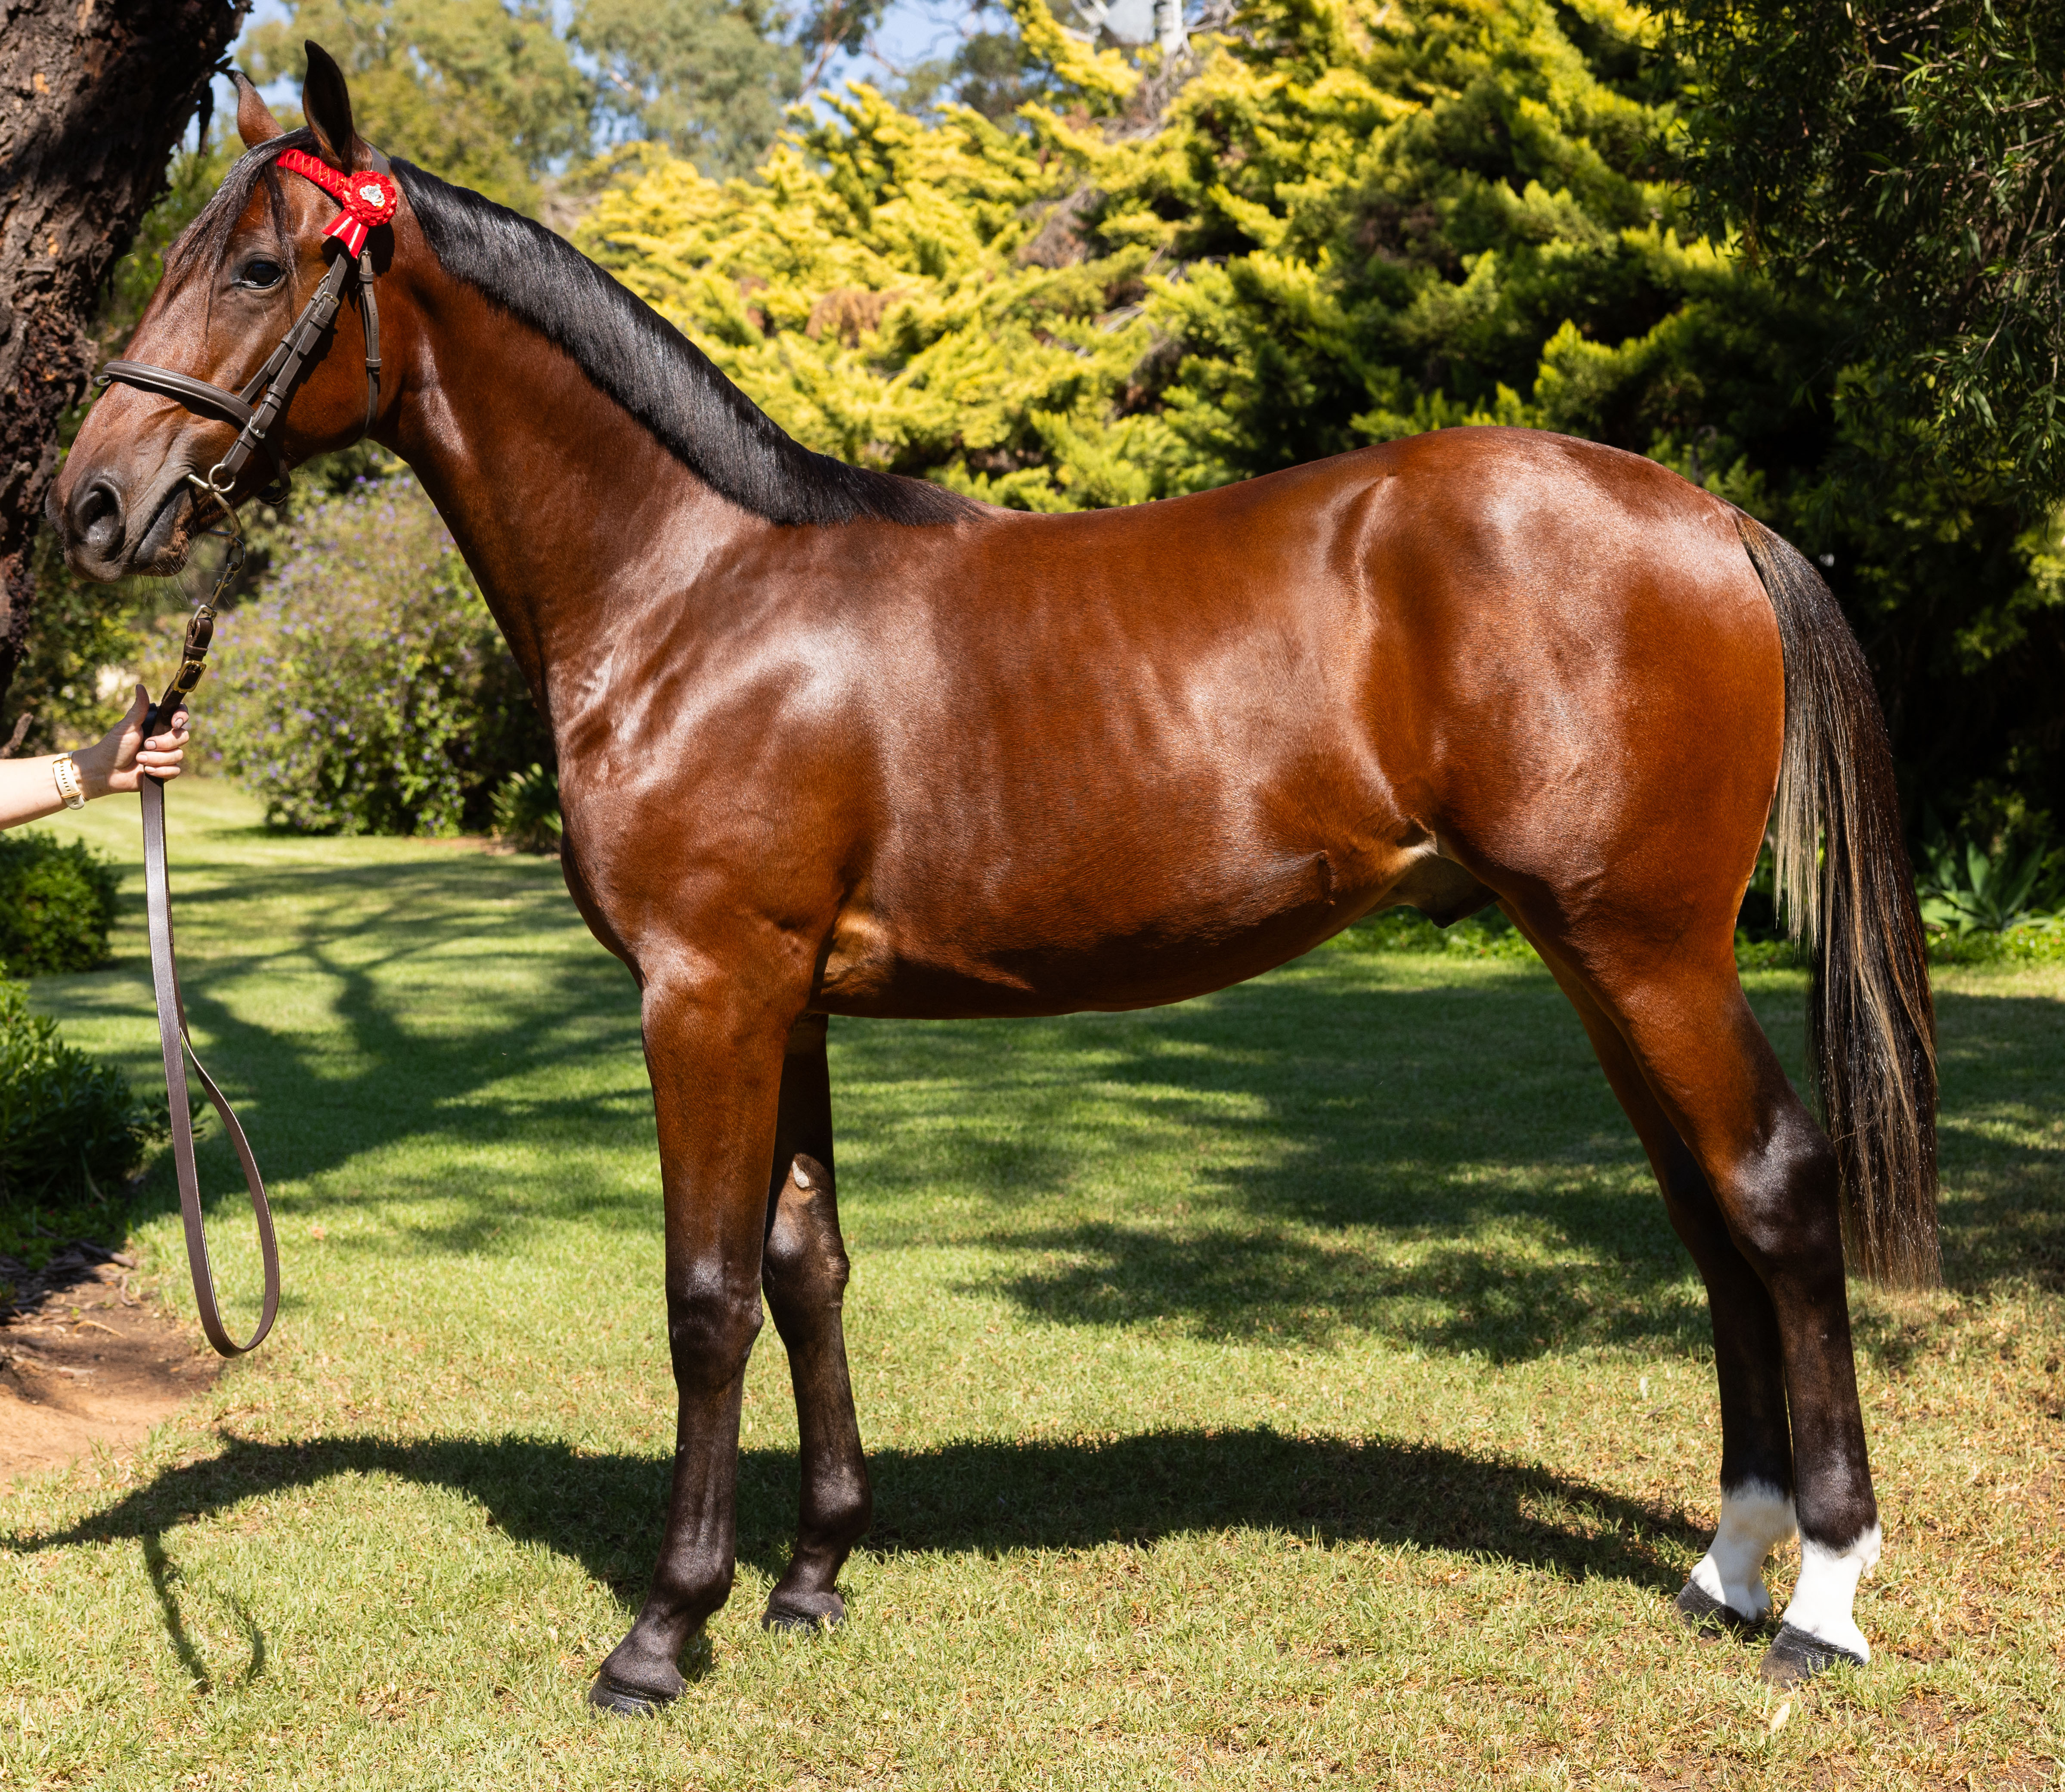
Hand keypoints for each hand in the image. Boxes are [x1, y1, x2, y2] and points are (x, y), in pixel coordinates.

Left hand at [72, 684, 189, 797]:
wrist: (105, 771)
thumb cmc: (113, 746)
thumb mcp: (127, 726)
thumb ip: (138, 708)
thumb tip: (140, 686)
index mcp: (157, 725)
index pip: (180, 716)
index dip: (182, 717)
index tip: (175, 723)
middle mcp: (164, 739)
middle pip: (183, 736)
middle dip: (165, 742)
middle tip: (146, 745)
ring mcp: (166, 756)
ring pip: (178, 755)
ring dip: (158, 758)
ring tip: (140, 759)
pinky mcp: (165, 771)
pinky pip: (175, 770)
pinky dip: (160, 771)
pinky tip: (146, 770)